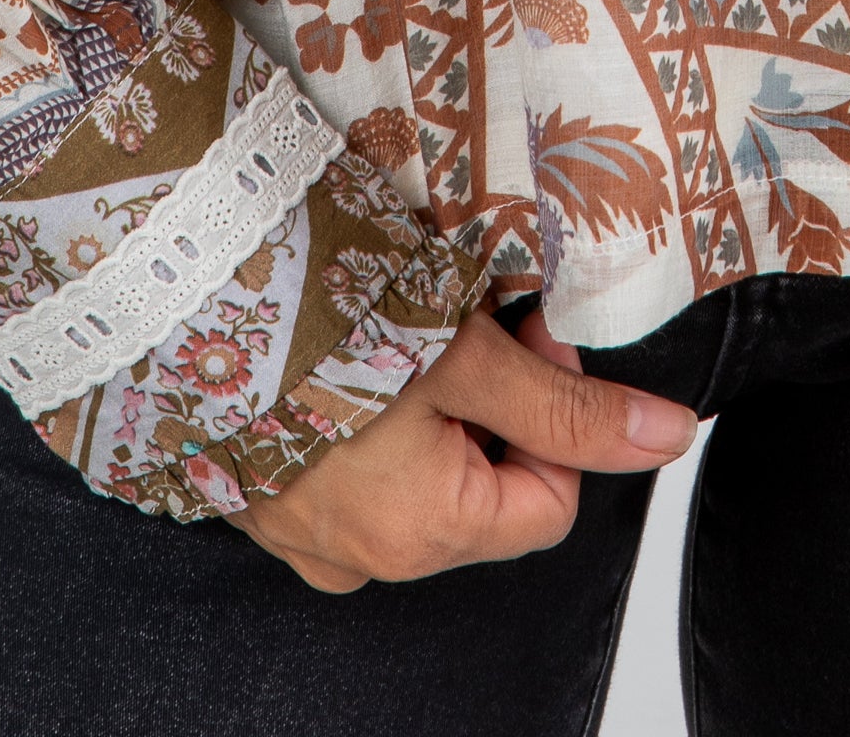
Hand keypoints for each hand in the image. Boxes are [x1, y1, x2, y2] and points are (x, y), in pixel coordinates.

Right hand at [237, 299, 695, 592]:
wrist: (184, 295)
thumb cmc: (322, 320)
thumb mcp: (468, 356)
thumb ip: (569, 406)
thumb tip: (665, 437)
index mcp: (425, 533)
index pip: (551, 500)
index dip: (556, 410)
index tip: (526, 333)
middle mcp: (365, 555)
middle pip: (485, 486)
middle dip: (495, 400)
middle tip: (465, 317)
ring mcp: (307, 534)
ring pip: (420, 475)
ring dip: (431, 403)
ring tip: (401, 326)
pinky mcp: (267, 497)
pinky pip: (351, 470)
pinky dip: (369, 415)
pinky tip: (349, 351)